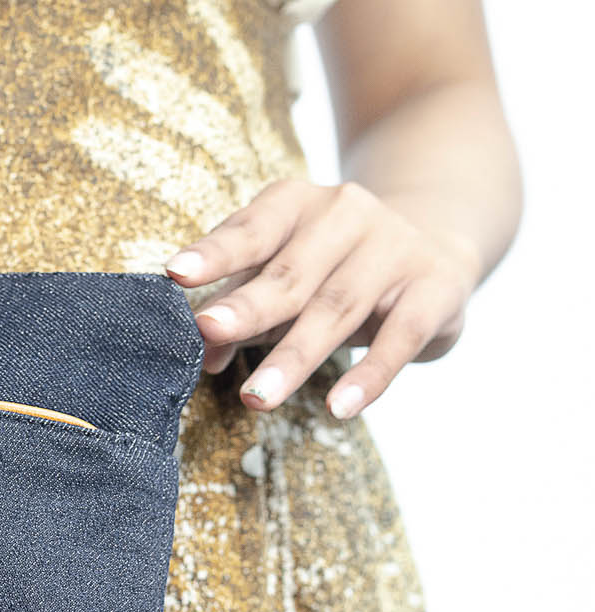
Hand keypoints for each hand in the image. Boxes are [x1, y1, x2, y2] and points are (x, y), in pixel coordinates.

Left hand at [163, 179, 481, 418]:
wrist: (436, 244)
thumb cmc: (331, 266)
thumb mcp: (284, 275)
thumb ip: (242, 307)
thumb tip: (204, 354)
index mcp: (298, 204)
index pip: (252, 229)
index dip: (215, 252)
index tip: (175, 273)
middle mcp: (348, 215)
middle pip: (290, 273)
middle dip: (247, 308)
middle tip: (207, 333)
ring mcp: (396, 248)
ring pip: (337, 309)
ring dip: (294, 357)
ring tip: (256, 397)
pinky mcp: (436, 288)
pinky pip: (399, 338)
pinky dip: (370, 376)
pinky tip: (339, 408)